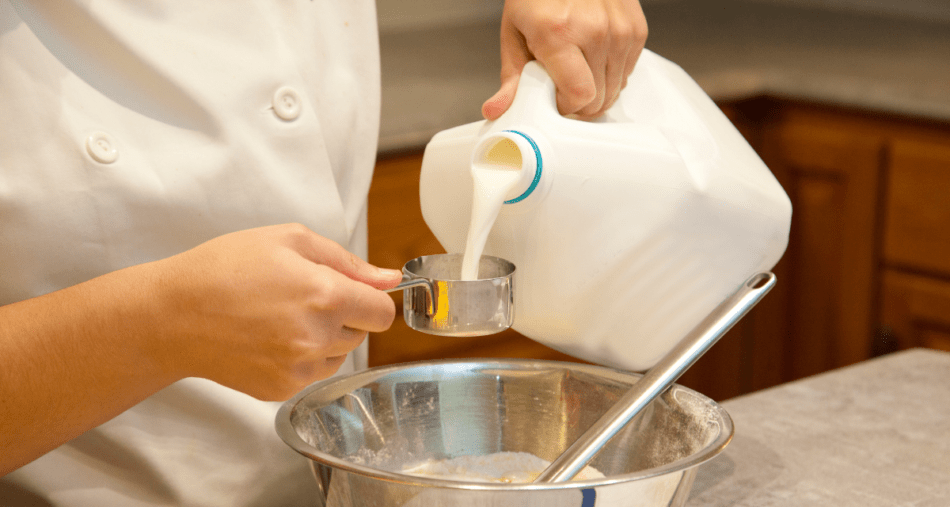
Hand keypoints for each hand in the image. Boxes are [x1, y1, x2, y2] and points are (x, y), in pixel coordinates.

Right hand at [152, 224, 400, 400]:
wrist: (173, 314)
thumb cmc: (225, 269)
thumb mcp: (290, 241)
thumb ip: (349, 262)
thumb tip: (389, 279)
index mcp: (326, 296)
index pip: (383, 313)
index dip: (371, 300)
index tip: (355, 294)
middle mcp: (317, 338)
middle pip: (362, 333)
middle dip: (342, 315)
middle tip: (301, 297)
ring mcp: (299, 368)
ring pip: (338, 355)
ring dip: (324, 338)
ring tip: (281, 317)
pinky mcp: (281, 389)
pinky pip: (312, 374)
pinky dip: (300, 358)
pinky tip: (269, 338)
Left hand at [482, 0, 647, 119]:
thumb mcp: (514, 32)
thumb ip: (511, 77)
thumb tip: (496, 110)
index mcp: (559, 33)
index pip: (579, 95)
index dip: (567, 106)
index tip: (555, 100)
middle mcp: (595, 30)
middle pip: (599, 99)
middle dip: (580, 102)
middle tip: (563, 84)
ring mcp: (620, 29)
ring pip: (615, 89)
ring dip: (597, 89)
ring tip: (578, 67)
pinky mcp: (636, 29)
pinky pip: (627, 71)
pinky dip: (611, 73)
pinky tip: (593, 56)